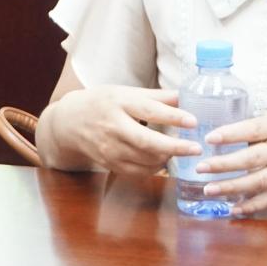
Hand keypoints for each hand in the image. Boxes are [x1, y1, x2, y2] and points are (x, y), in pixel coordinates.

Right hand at [53, 86, 200, 176]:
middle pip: (146, 141)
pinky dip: (153, 169)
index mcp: (120, 103)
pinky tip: (163, 161)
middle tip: (196, 148)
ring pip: (143, 160)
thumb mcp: (128, 92)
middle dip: (174, 147)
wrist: (70, 122)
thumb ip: (158, 96)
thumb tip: (187, 96)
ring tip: (182, 151)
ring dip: (166, 158)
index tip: (194, 121)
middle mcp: (114, 126)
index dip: (173, 117)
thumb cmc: (104, 103)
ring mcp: (109, 148)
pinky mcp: (108, 163)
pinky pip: (135, 172)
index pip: (150, 111)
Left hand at [197, 110, 266, 214]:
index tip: (209, 137)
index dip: (231, 134)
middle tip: (201, 167)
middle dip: (225, 164)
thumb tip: (229, 133)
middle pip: (253, 158)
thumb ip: (261, 125)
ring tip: (209, 189)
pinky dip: (252, 205)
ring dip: (232, 187)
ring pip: (259, 182)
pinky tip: (234, 207)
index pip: (254, 129)